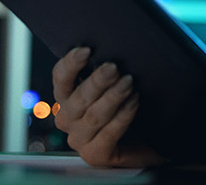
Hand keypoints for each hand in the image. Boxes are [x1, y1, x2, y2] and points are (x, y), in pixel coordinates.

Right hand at [51, 47, 164, 167]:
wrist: (145, 142)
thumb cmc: (127, 110)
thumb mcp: (113, 85)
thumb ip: (106, 72)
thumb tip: (113, 49)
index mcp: (67, 97)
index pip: (61, 77)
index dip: (71, 63)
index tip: (86, 50)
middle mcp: (68, 119)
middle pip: (77, 98)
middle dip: (97, 81)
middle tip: (113, 68)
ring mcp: (80, 139)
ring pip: (94, 116)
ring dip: (113, 97)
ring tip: (129, 83)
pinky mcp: (95, 155)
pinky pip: (108, 134)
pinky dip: (122, 116)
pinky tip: (134, 102)